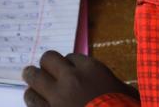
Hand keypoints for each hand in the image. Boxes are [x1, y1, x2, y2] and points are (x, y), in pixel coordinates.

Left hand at [22, 51, 137, 106]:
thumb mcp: (127, 93)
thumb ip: (112, 84)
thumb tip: (110, 86)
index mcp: (91, 70)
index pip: (71, 56)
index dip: (70, 65)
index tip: (71, 72)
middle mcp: (70, 79)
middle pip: (48, 59)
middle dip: (47, 65)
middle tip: (45, 70)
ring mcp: (56, 97)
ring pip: (34, 78)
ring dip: (35, 81)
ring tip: (34, 84)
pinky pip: (31, 100)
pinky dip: (33, 98)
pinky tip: (36, 99)